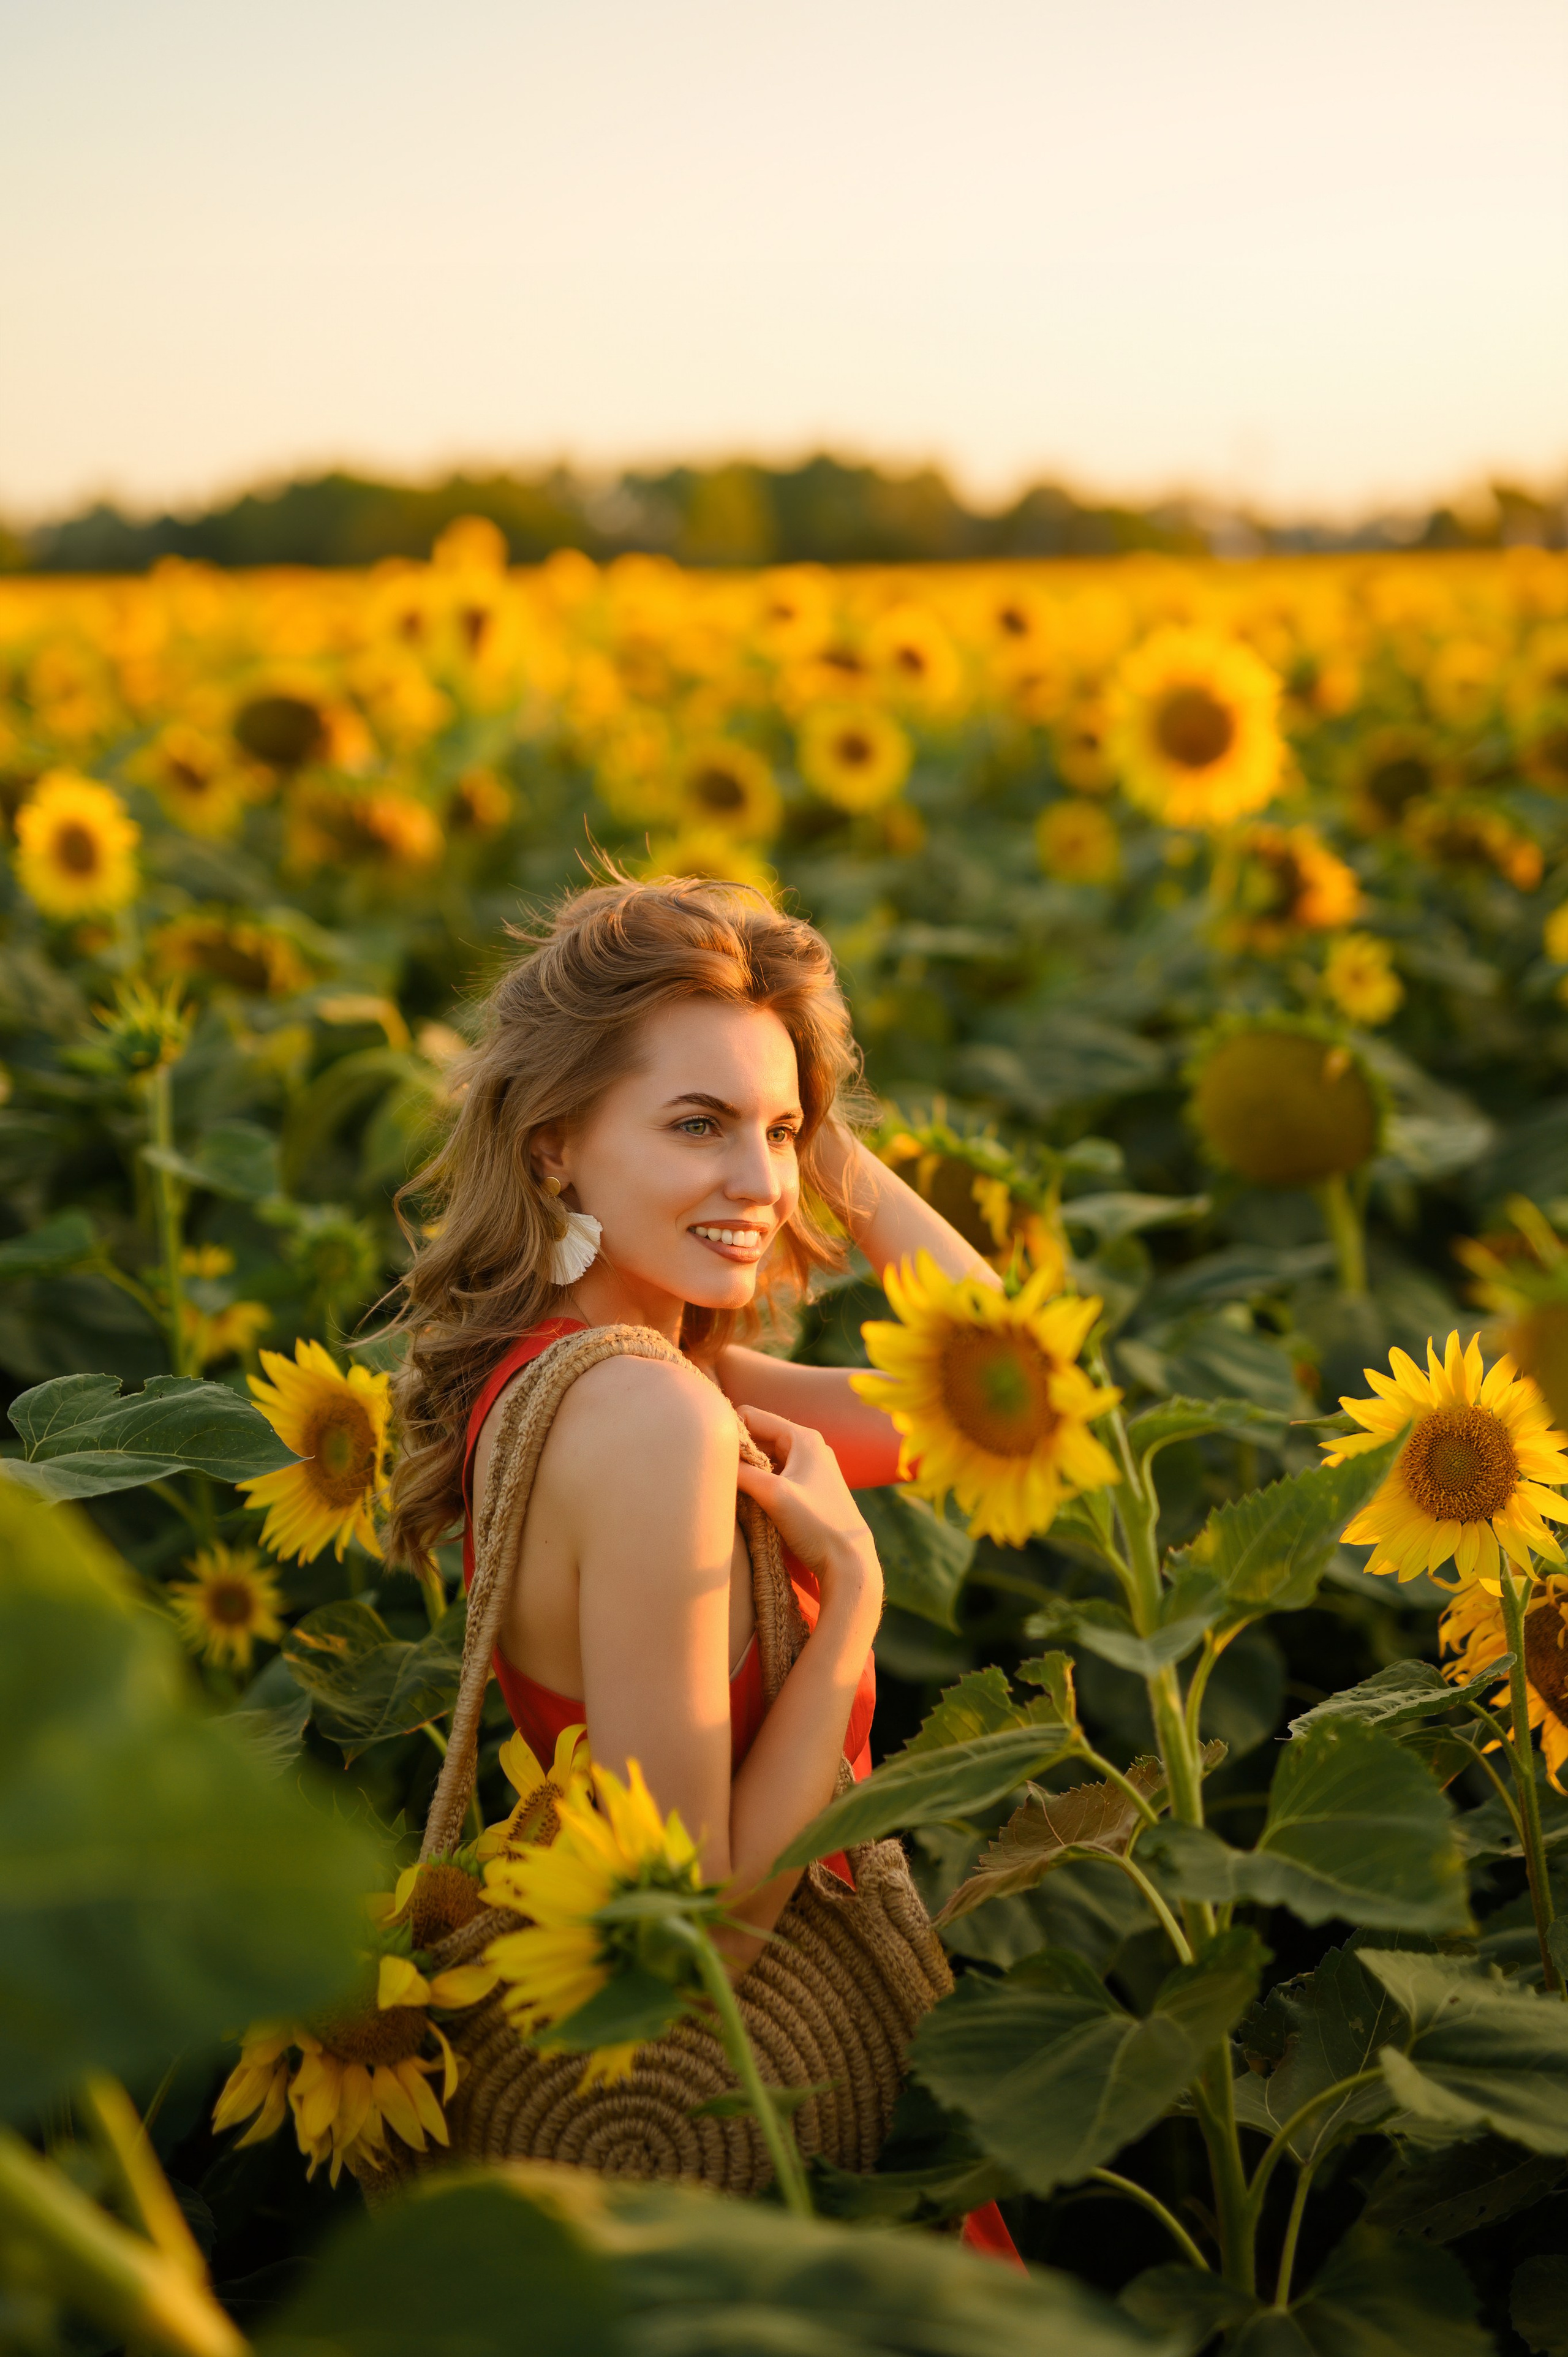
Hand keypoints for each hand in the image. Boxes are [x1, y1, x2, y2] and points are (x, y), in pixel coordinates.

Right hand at [734, 1403, 881, 1618]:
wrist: (849, 1561)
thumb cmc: (816, 1524)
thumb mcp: (774, 1494)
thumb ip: (742, 1472)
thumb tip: (713, 1459)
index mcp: (803, 1438)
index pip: (753, 1416)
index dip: (731, 1431)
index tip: (715, 1457)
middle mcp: (808, 1446)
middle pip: (759, 1436)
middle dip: (738, 1452)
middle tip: (720, 1475)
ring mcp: (810, 1467)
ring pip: (765, 1457)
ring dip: (747, 1470)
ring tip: (733, 1490)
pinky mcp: (808, 1488)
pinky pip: (775, 1474)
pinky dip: (759, 1483)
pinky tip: (750, 1500)